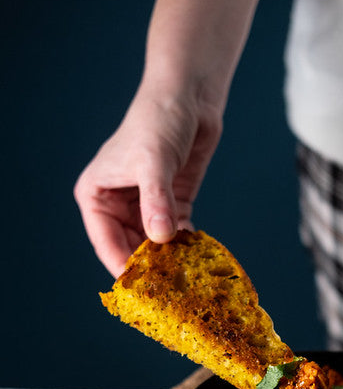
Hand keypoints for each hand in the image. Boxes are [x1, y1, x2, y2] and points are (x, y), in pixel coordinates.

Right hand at [74, 88, 221, 276]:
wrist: (190, 98)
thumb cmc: (158, 121)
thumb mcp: (153, 162)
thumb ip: (156, 202)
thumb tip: (160, 239)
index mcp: (96, 195)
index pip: (106, 242)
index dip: (124, 267)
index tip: (143, 289)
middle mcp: (117, 205)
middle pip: (131, 249)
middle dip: (150, 268)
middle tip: (171, 290)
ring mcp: (146, 207)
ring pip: (155, 246)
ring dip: (170, 261)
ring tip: (188, 279)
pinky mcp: (172, 205)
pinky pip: (177, 235)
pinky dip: (187, 247)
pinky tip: (200, 258)